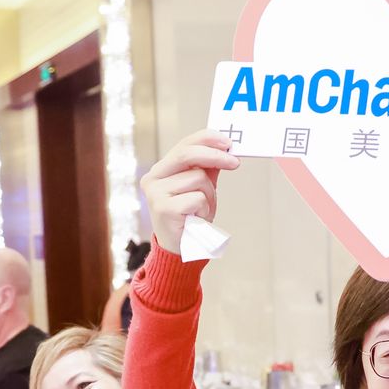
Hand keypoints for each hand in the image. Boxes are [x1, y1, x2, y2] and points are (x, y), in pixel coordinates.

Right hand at [140, 130, 238, 252]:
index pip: (184, 144)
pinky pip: (197, 198)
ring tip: (201, 210)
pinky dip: (204, 209)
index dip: (207, 139)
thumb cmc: (190, 217)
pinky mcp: (163, 208)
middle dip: (215, 156)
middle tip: (234, 163)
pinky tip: (196, 219)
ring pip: (197, 178)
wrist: (180, 249)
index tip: (229, 143)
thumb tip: (225, 147)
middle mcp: (153, 178)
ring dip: (209, 195)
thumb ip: (208, 167)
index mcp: (161, 170)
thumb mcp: (200, 187)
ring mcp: (156, 193)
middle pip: (187, 154)